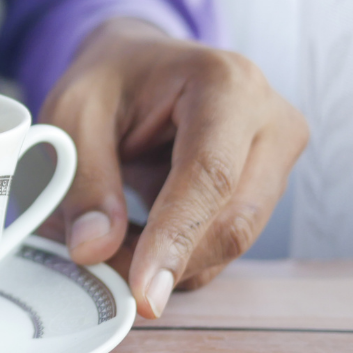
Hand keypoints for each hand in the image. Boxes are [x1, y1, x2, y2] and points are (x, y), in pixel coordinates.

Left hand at [39, 18, 307, 318]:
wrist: (140, 62)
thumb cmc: (111, 78)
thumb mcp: (74, 113)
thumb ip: (83, 180)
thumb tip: (95, 249)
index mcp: (227, 82)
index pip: (211, 175)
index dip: (176, 238)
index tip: (143, 290)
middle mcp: (270, 118)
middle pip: (233, 219)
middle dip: (167, 260)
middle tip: (101, 269)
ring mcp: (279, 155)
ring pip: (232, 241)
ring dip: (171, 261)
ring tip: (112, 240)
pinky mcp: (271, 187)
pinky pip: (227, 242)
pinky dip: (181, 255)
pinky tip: (141, 237)